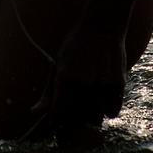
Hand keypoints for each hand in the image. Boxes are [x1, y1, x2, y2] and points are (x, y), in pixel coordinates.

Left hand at [32, 19, 128, 139]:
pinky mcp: (118, 83)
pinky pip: (112, 111)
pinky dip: (107, 112)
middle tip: (74, 119)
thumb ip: (48, 91)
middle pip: (78, 118)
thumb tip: (34, 112)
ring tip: (89, 110)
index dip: (57, 123)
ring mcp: (101, 83)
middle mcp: (82, 82)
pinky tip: (103, 104)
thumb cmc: (76, 45)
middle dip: (74, 123)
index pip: (59, 112)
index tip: (57, 127)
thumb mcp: (58, 64)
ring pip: (96, 117)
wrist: (102, 25)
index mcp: (64, 76)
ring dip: (91, 118)